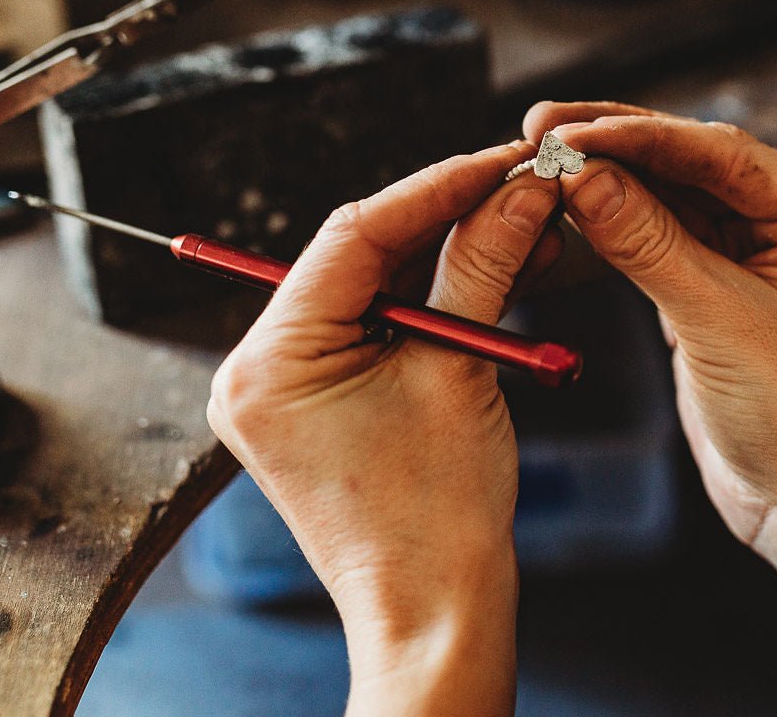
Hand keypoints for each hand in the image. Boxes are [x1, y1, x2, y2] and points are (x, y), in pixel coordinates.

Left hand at [207, 142, 561, 715]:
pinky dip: (431, 297)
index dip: (433, 188)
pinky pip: (374, 324)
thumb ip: (480, 267)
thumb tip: (516, 191)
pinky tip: (491, 268)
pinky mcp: (316, 400)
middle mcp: (257, 368)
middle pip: (356, 254)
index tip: (498, 162)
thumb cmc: (436, 521)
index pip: (351, 235)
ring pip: (370, 285)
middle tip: (516, 185)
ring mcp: (283, 386)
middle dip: (442, 217)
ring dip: (444, 254)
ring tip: (519, 223)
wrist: (434, 615)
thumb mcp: (460, 373)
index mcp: (268, 362)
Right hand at [524, 102, 776, 557]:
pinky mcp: (716, 290)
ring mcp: (753, 257)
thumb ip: (648, 243)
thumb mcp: (721, 324)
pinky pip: (658, 239)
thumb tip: (581, 176)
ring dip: (607, 180)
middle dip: (618, 145)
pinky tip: (567, 205)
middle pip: (693, 164)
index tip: (573, 130)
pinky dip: (611, 225)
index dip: (643, 136)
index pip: (725, 154)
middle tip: (543, 126)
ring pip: (669, 198)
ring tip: (541, 157)